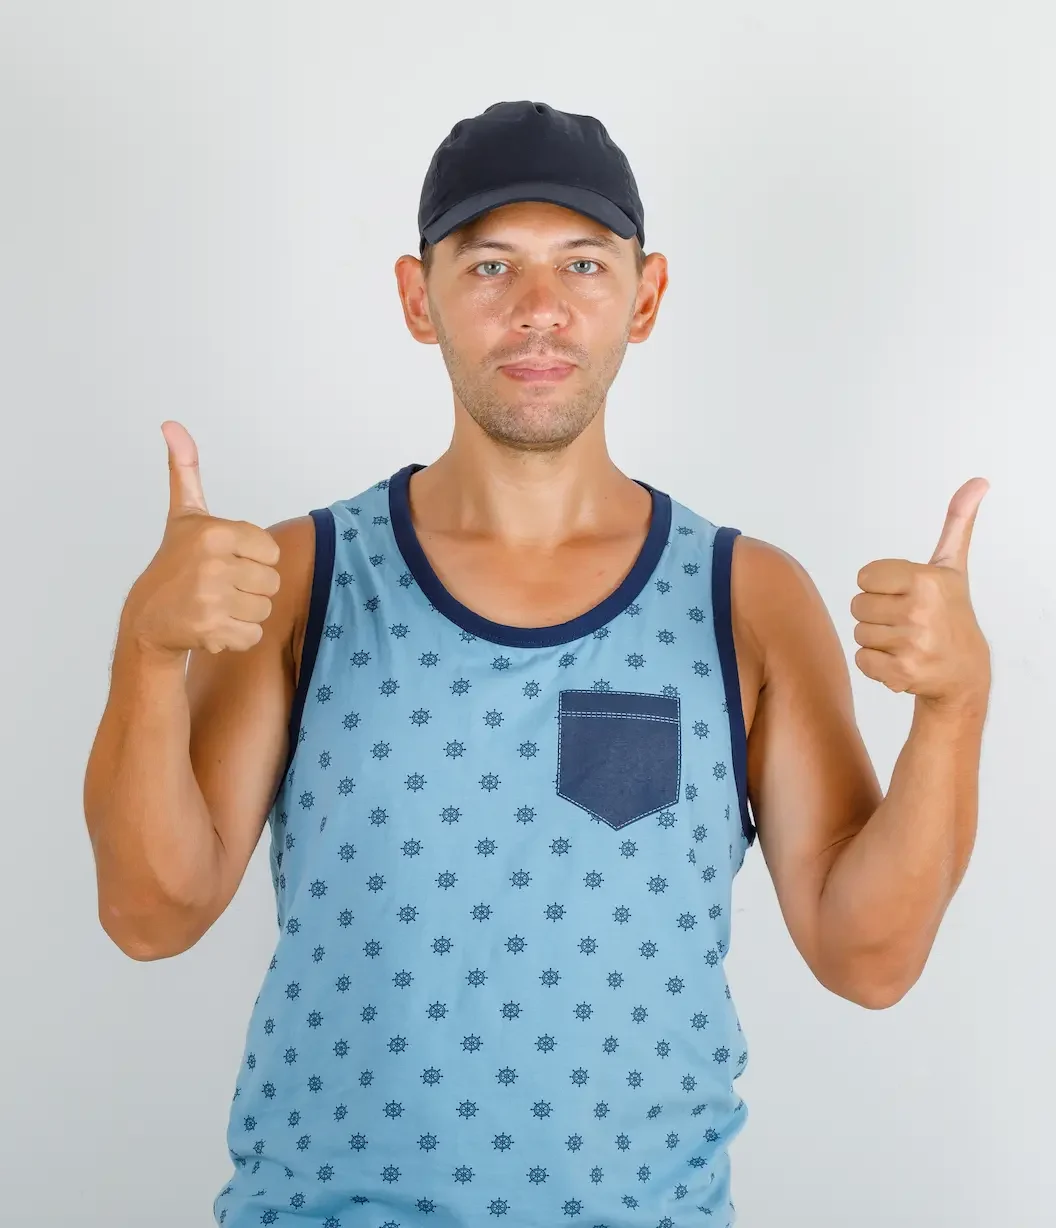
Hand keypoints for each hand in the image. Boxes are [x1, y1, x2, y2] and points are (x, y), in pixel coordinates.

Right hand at [122, 421, 281, 656]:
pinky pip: (254, 635)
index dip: (253, 559)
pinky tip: (215, 625)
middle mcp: (213, 563)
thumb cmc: (175, 563)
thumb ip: (185, 471)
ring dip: (246, 612)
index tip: (226, 560)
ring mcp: (212, 599)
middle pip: (271, 582)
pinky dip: (239, 636)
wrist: (148, 617)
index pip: (271, 551)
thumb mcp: (184, 515)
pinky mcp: (212, 630)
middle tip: (220, 586)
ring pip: (265, 609)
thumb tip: (172, 425)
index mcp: (214, 532)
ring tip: (217, 604)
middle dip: (251, 588)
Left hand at [850, 477, 990, 711]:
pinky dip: (875, 663)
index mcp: (926, 580)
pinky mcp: (900, 673)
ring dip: (876, 638)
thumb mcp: (952, 567)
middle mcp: (919, 611)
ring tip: (904, 639)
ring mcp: (911, 644)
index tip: (903, 593)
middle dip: (876, 612)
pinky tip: (900, 659)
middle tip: (904, 619)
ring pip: (858, 633)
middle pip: (857, 605)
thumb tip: (977, 482)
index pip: (864, 576)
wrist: (963, 671)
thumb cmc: (951, 613)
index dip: (879, 585)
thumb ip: (957, 523)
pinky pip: (861, 659)